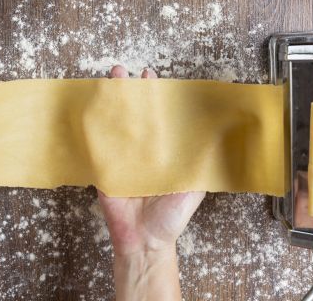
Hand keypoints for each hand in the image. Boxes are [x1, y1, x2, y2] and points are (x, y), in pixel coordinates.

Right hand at [99, 66, 205, 300]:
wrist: (146, 240)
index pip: (157, 116)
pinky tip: (91, 109)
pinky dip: (93, 128)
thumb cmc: (171, 217)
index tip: (152, 76)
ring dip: (109, 102)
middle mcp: (140, 151)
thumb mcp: (195, 187)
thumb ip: (203, 163)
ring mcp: (120, 159)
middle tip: (125, 72)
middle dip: (128, 91)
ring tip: (109, 79)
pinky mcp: (104, 170)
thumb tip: (221, 138)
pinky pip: (97, 147)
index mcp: (160, 151)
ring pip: (114, 124)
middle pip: (133, 114)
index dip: (154, 95)